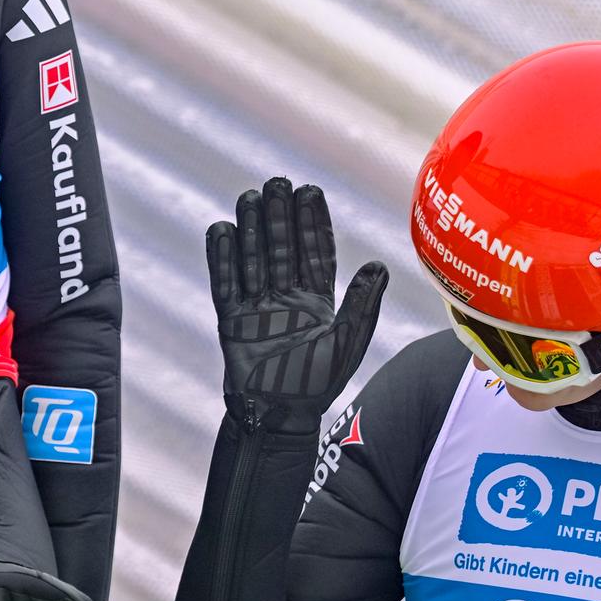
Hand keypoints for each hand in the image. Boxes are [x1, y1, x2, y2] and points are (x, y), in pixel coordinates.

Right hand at [205, 178, 388, 434]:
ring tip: (250, 196)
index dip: (312, 222)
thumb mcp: (347, 344)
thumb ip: (361, 305)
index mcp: (317, 302)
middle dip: (279, 216)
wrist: (277, 417)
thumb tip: (379, 266)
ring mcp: (256, 307)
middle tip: (277, 183)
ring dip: (251, 228)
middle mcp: (286, 299)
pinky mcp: (231, 320)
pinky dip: (221, 257)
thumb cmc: (316, 385)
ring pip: (253, 258)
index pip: (315, 253)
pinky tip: (221, 229)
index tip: (309, 191)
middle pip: (281, 248)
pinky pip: (224, 282)